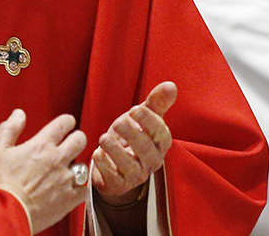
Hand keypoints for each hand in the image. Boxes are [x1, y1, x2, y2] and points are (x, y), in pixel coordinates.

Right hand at [0, 109, 88, 233]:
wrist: (6, 212)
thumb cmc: (0, 182)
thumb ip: (10, 128)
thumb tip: (19, 114)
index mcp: (41, 145)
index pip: (64, 123)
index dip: (66, 121)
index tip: (65, 123)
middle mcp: (57, 159)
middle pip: (80, 140)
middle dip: (76, 138)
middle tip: (70, 142)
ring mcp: (65, 180)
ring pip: (83, 164)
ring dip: (76, 163)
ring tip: (68, 167)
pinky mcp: (69, 199)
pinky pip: (84, 188)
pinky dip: (80, 185)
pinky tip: (71, 186)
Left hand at [91, 81, 176, 204]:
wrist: (116, 164)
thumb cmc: (132, 136)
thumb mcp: (142, 118)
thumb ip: (156, 103)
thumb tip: (171, 85)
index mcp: (160, 143)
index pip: (160, 133)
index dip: (149, 121)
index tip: (134, 110)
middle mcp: (152, 160)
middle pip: (146, 150)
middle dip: (133, 135)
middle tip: (118, 123)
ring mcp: (137, 174)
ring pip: (130, 166)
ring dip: (116, 151)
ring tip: (104, 138)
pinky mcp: (120, 184)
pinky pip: (114, 178)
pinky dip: (105, 166)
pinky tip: (97, 154)